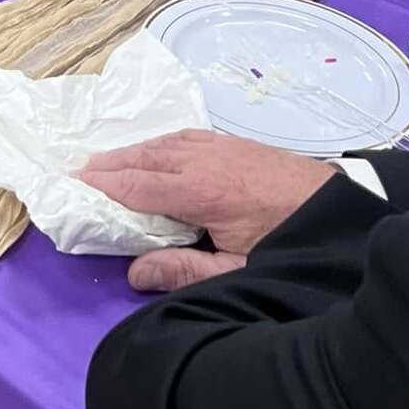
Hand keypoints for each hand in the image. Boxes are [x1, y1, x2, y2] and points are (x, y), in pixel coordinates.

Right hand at [79, 129, 335, 292]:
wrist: (337, 210)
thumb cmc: (287, 244)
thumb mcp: (238, 270)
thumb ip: (185, 271)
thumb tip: (134, 272)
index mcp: (200, 192)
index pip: (137, 186)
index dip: (102, 186)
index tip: (71, 186)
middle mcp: (202, 160)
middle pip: (143, 158)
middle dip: (108, 164)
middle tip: (76, 172)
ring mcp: (217, 146)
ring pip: (161, 143)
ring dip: (129, 152)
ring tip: (104, 162)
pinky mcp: (231, 142)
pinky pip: (181, 136)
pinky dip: (156, 143)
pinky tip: (151, 151)